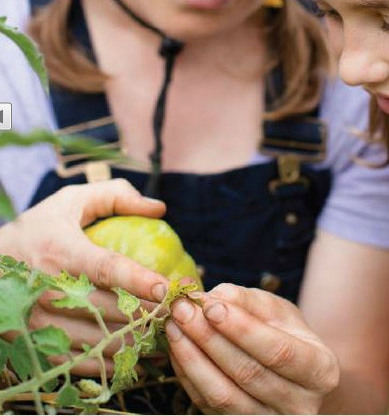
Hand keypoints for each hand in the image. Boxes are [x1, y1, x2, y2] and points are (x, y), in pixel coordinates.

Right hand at [0, 180, 170, 374]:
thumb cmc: (35, 232)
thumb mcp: (68, 203)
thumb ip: (113, 197)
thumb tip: (158, 208)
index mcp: (60, 253)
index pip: (106, 269)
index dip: (138, 279)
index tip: (167, 287)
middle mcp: (49, 290)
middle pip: (110, 310)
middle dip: (150, 315)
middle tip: (181, 314)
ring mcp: (40, 323)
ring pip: (99, 341)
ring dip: (137, 342)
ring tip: (167, 335)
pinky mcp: (36, 346)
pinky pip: (82, 362)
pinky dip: (112, 362)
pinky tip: (138, 355)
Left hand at [166, 284, 339, 413]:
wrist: (291, 375)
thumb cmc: (288, 337)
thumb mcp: (280, 314)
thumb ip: (250, 302)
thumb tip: (215, 297)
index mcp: (321, 372)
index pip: (279, 352)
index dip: (243, 330)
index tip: (212, 306)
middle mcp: (300, 405)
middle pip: (248, 373)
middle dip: (210, 339)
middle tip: (182, 310)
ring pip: (222, 394)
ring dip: (192, 358)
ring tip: (174, 326)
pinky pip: (206, 403)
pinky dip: (188, 374)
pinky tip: (178, 348)